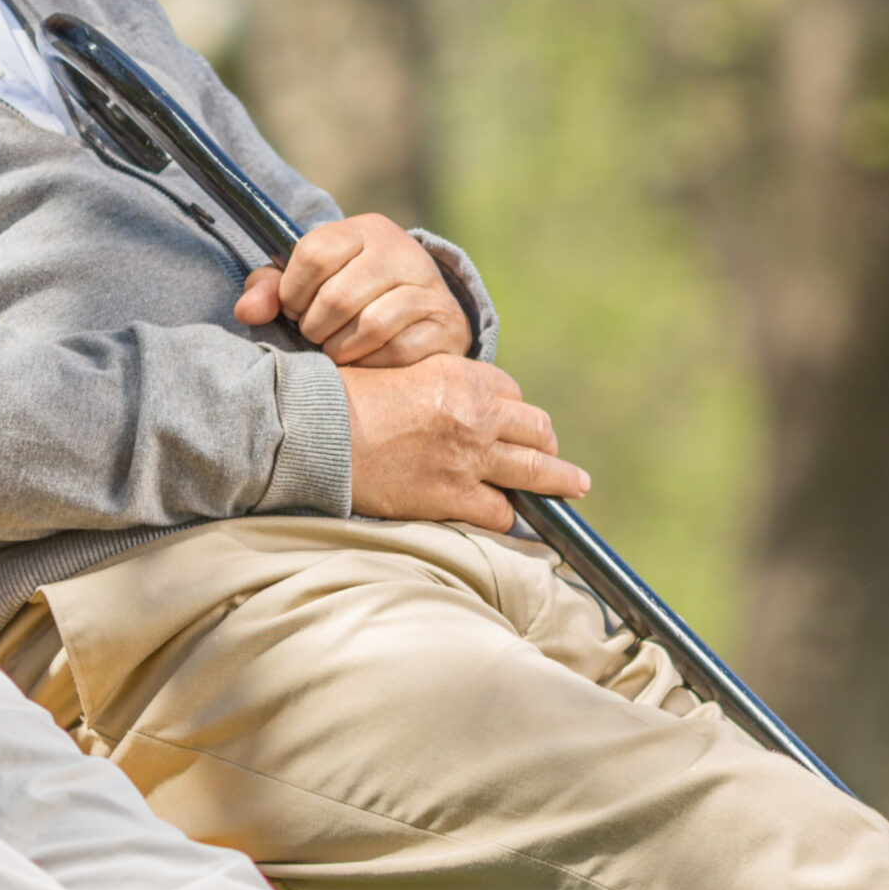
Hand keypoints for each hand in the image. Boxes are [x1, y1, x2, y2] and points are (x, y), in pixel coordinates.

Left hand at [235, 212, 471, 366]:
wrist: (423, 312)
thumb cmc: (351, 293)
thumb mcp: (309, 280)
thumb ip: (269, 288)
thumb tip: (245, 311)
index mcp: (363, 230)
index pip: (312, 254)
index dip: (291, 291)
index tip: (293, 307)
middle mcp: (400, 251)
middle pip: (336, 297)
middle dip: (313, 326)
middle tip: (314, 334)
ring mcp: (427, 286)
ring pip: (368, 326)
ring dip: (339, 348)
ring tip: (334, 348)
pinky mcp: (445, 323)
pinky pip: (396, 350)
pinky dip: (370, 362)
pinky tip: (363, 359)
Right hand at [344, 356, 589, 530]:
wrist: (315, 432)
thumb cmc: (343, 398)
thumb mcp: (399, 372)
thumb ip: (436, 385)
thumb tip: (451, 405)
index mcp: (461, 376)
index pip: (510, 392)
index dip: (509, 409)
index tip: (505, 422)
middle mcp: (475, 415)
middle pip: (537, 428)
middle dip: (544, 442)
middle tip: (550, 454)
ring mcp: (469, 458)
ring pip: (537, 471)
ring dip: (558, 481)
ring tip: (573, 486)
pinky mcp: (453, 496)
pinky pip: (501, 512)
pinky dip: (505, 516)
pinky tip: (506, 517)